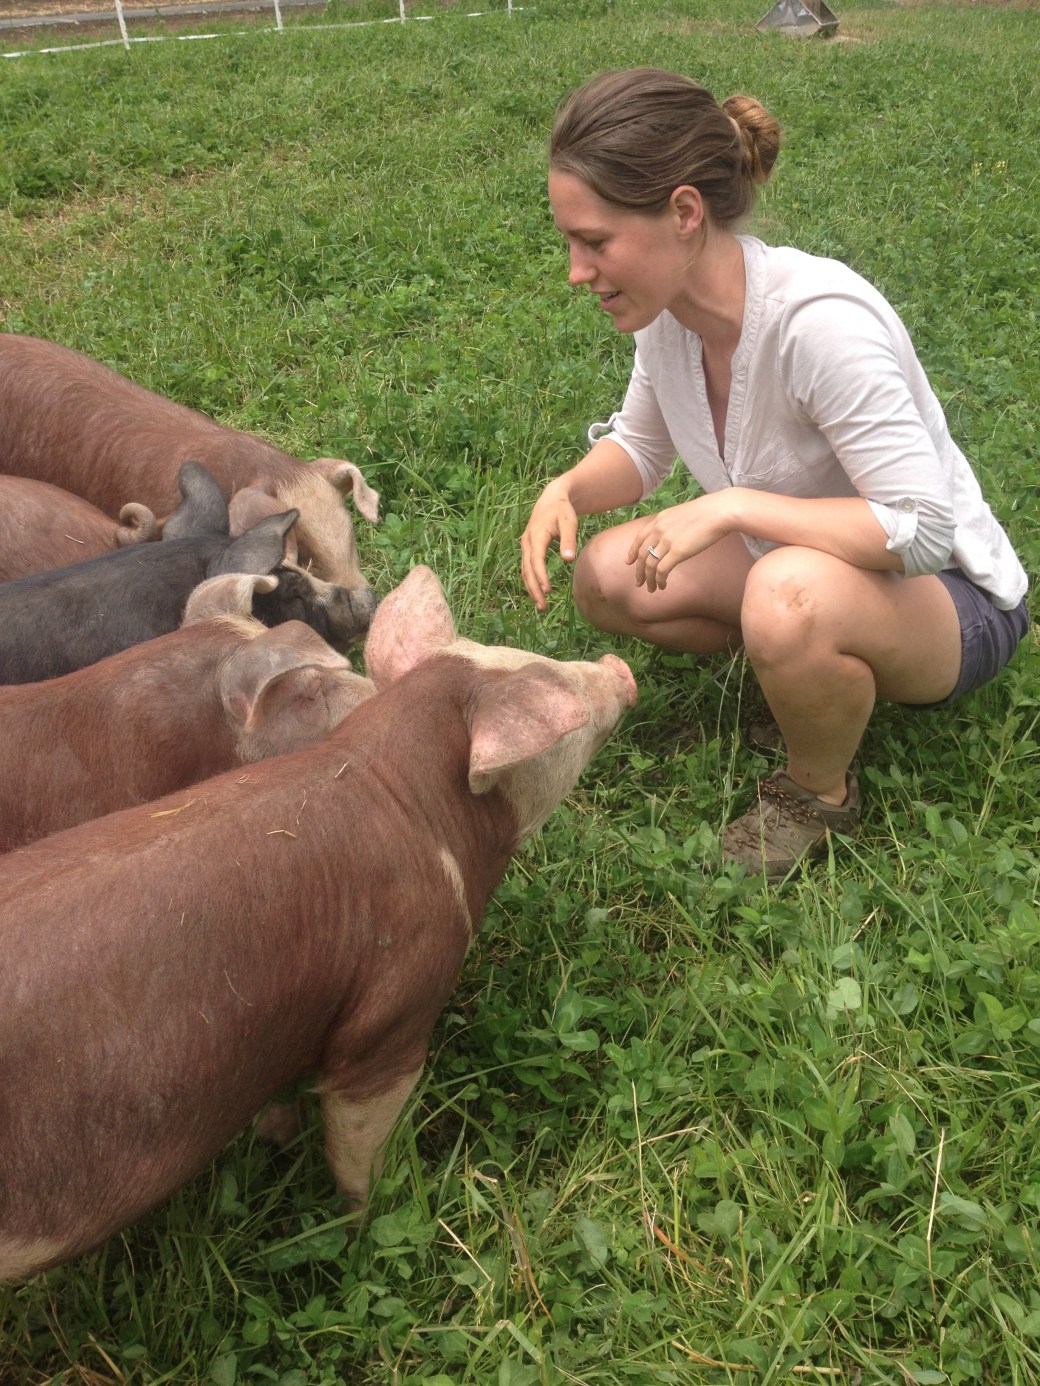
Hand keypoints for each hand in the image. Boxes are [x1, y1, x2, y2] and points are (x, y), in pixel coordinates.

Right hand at [521, 483, 579, 610]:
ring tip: (541, 606)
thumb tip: (568, 559)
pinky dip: (531, 582)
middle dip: (534, 589)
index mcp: (536, 535)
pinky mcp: (528, 549)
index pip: (536, 560)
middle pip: (527, 570)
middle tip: (543, 607)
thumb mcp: (569, 522)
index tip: (548, 591)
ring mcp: (525, 546)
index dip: (541, 576)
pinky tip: (538, 593)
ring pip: (525, 571)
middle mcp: (527, 542)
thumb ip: (569, 540)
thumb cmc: (562, 510)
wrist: (551, 499)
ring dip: (531, 589)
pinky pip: (526, 568)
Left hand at [626, 495, 730, 592]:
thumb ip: (671, 525)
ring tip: (651, 588)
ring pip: (650, 565)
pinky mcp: (677, 552)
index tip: (629, 562)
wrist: (718, 512)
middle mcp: (659, 530)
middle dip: (639, 571)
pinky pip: (662, 570)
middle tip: (638, 582)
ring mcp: (667, 541)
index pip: (639, 538)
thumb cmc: (707, 512)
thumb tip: (671, 537)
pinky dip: (659, 580)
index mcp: (659, 520)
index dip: (632, 552)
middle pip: (642, 555)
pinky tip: (662, 585)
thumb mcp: (681, 514)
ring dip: (649, 579)